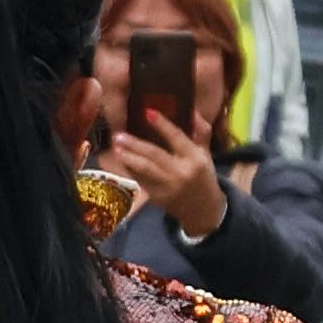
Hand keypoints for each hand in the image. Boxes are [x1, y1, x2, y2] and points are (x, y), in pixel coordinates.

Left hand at [113, 113, 224, 240]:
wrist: (203, 210)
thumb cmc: (203, 177)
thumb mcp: (206, 154)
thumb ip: (201, 133)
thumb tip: (192, 112)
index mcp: (195, 159)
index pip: (177, 138)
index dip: (162, 124)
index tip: (148, 112)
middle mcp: (181, 173)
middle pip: (154, 154)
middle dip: (134, 144)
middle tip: (119, 135)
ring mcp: (168, 187)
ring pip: (144, 169)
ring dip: (127, 157)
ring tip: (116, 147)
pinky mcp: (157, 197)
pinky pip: (140, 180)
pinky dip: (130, 169)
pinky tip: (123, 160)